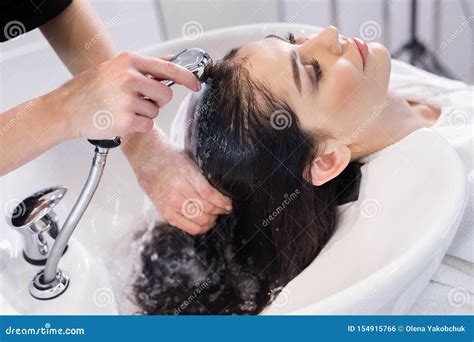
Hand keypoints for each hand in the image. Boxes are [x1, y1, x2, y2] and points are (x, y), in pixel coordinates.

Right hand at [54, 52, 200, 138]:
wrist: (64, 109)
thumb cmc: (89, 89)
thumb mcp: (114, 68)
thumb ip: (144, 66)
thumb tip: (172, 61)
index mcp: (128, 62)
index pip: (168, 68)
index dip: (187, 78)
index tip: (195, 84)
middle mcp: (129, 78)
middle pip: (166, 94)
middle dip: (157, 100)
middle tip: (138, 101)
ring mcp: (127, 99)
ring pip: (156, 111)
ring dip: (144, 113)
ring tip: (122, 109)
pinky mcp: (126, 120)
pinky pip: (148, 125)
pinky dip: (138, 126)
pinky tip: (121, 119)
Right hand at [126, 133, 231, 234]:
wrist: (145, 157)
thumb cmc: (170, 157)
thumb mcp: (188, 159)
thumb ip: (202, 175)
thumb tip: (221, 191)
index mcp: (184, 173)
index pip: (208, 193)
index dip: (222, 202)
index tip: (229, 204)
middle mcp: (176, 189)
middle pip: (206, 208)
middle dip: (219, 211)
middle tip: (224, 209)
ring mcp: (170, 202)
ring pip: (199, 219)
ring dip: (211, 220)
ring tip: (215, 215)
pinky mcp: (165, 212)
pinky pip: (188, 227)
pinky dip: (200, 227)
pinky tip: (205, 222)